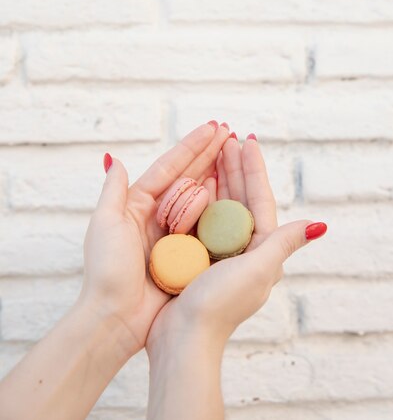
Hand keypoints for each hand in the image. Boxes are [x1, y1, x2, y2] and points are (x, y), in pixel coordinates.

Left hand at [77, 121, 230, 355]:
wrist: (116, 318)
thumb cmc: (107, 270)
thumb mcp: (105, 224)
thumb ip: (113, 190)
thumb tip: (116, 159)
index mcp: (137, 203)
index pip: (169, 167)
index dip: (192, 146)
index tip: (214, 127)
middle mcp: (158, 214)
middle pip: (188, 176)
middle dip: (209, 153)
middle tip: (230, 132)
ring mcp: (175, 233)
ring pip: (200, 196)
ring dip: (217, 173)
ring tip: (235, 152)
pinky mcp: (188, 253)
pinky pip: (206, 224)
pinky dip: (218, 205)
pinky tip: (231, 189)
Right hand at [146, 134, 326, 350]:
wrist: (182, 340)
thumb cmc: (219, 306)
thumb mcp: (257, 270)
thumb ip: (283, 243)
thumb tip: (319, 225)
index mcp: (261, 249)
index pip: (260, 199)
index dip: (254, 168)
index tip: (246, 140)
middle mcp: (243, 249)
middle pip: (240, 198)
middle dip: (235, 167)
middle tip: (227, 137)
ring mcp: (219, 252)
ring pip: (221, 205)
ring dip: (218, 177)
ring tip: (213, 151)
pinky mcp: (197, 257)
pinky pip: (201, 219)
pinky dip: (199, 197)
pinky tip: (193, 181)